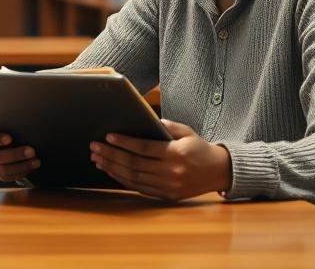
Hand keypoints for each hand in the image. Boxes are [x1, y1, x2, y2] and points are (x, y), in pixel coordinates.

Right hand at [0, 126, 39, 182]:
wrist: (2, 138)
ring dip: (22, 166)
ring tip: (36, 161)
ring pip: (4, 170)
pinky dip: (23, 172)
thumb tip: (22, 122)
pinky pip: (10, 177)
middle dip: (15, 154)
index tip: (10, 138)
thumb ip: (6, 123)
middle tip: (31, 151)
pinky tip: (33, 166)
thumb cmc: (3, 125)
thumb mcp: (0, 122)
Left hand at [89, 119, 232, 200]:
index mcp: (176, 154)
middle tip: (94, 147)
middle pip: (134, 164)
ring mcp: (169, 186)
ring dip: (113, 168)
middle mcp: (172, 172)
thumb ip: (165, 125)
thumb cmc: (199, 147)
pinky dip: (123, 180)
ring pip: (134, 178)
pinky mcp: (167, 196)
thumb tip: (142, 120)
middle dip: (111, 155)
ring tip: (98, 159)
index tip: (108, 136)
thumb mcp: (186, 131)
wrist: (219, 171)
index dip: (124, 143)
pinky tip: (111, 171)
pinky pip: (140, 188)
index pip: (144, 148)